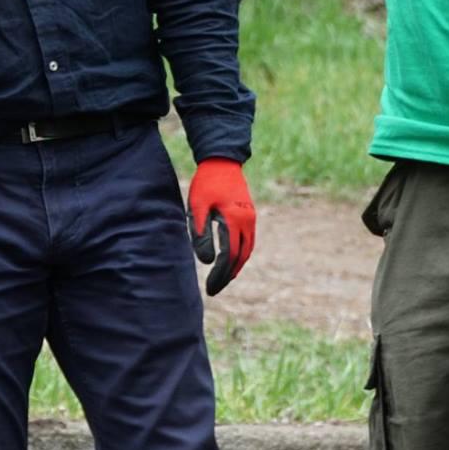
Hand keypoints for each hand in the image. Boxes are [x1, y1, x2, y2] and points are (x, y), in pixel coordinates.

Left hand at [187, 158, 255, 295]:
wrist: (222, 160)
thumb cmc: (206, 183)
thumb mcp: (197, 207)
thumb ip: (201, 233)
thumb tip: (207, 261)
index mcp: (234, 220)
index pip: (228, 256)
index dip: (220, 275)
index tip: (210, 288)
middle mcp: (247, 221)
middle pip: (241, 257)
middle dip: (228, 275)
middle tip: (215, 289)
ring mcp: (251, 217)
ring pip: (248, 250)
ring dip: (237, 266)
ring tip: (223, 279)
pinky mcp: (250, 214)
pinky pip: (249, 240)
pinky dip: (241, 254)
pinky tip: (232, 260)